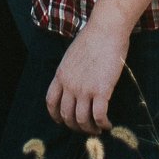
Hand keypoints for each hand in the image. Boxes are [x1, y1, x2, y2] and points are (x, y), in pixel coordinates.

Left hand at [46, 15, 129, 132]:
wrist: (106, 29)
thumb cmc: (92, 38)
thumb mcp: (71, 55)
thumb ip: (70, 72)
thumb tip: (73, 83)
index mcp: (60, 75)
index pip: (51, 102)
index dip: (56, 116)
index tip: (62, 121)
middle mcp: (69, 85)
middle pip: (66, 115)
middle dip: (75, 126)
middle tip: (85, 128)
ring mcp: (84, 89)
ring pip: (82, 120)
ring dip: (90, 129)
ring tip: (97, 129)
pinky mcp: (101, 91)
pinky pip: (99, 116)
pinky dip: (103, 124)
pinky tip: (108, 125)